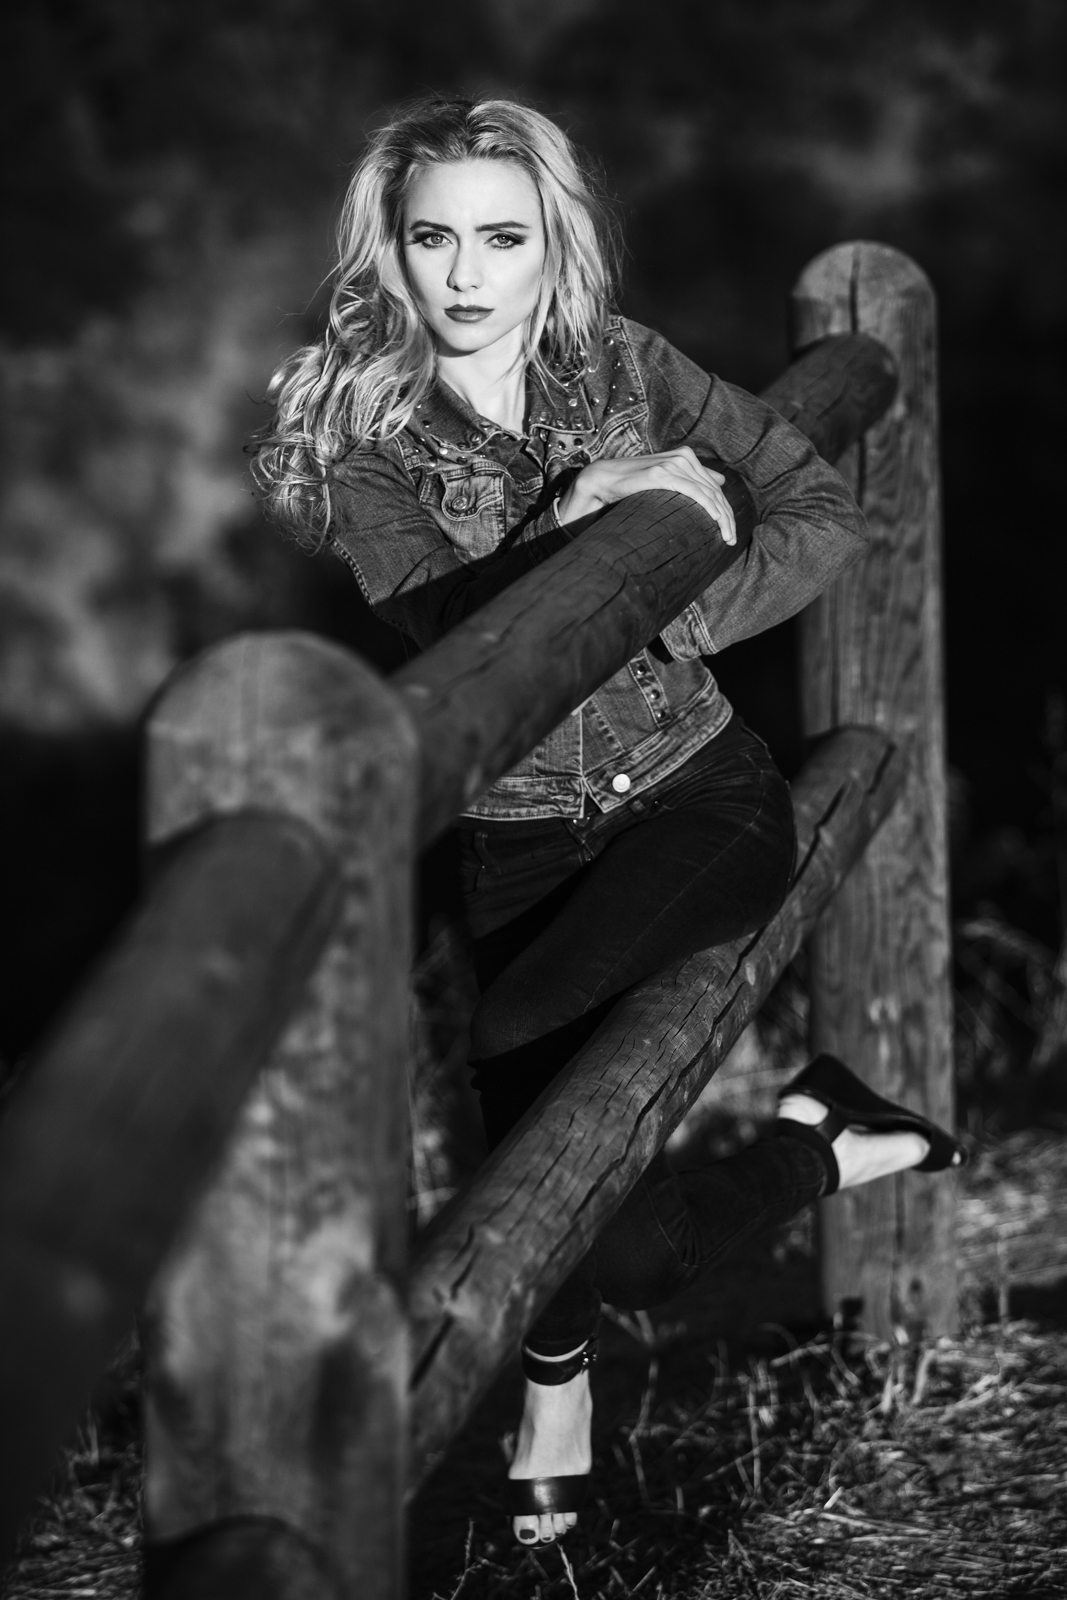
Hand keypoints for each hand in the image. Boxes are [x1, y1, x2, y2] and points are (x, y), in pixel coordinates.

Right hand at [556, 447, 736, 544]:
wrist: (604, 479)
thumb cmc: (634, 484)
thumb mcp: (667, 480)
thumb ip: (693, 477)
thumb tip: (721, 481)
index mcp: (687, 457)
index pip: (715, 487)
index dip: (726, 510)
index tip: (730, 532)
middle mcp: (684, 457)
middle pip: (715, 491)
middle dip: (727, 517)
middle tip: (731, 540)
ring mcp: (674, 463)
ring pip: (709, 493)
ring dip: (721, 517)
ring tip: (726, 537)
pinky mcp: (663, 473)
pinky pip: (694, 491)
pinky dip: (708, 507)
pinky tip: (715, 521)